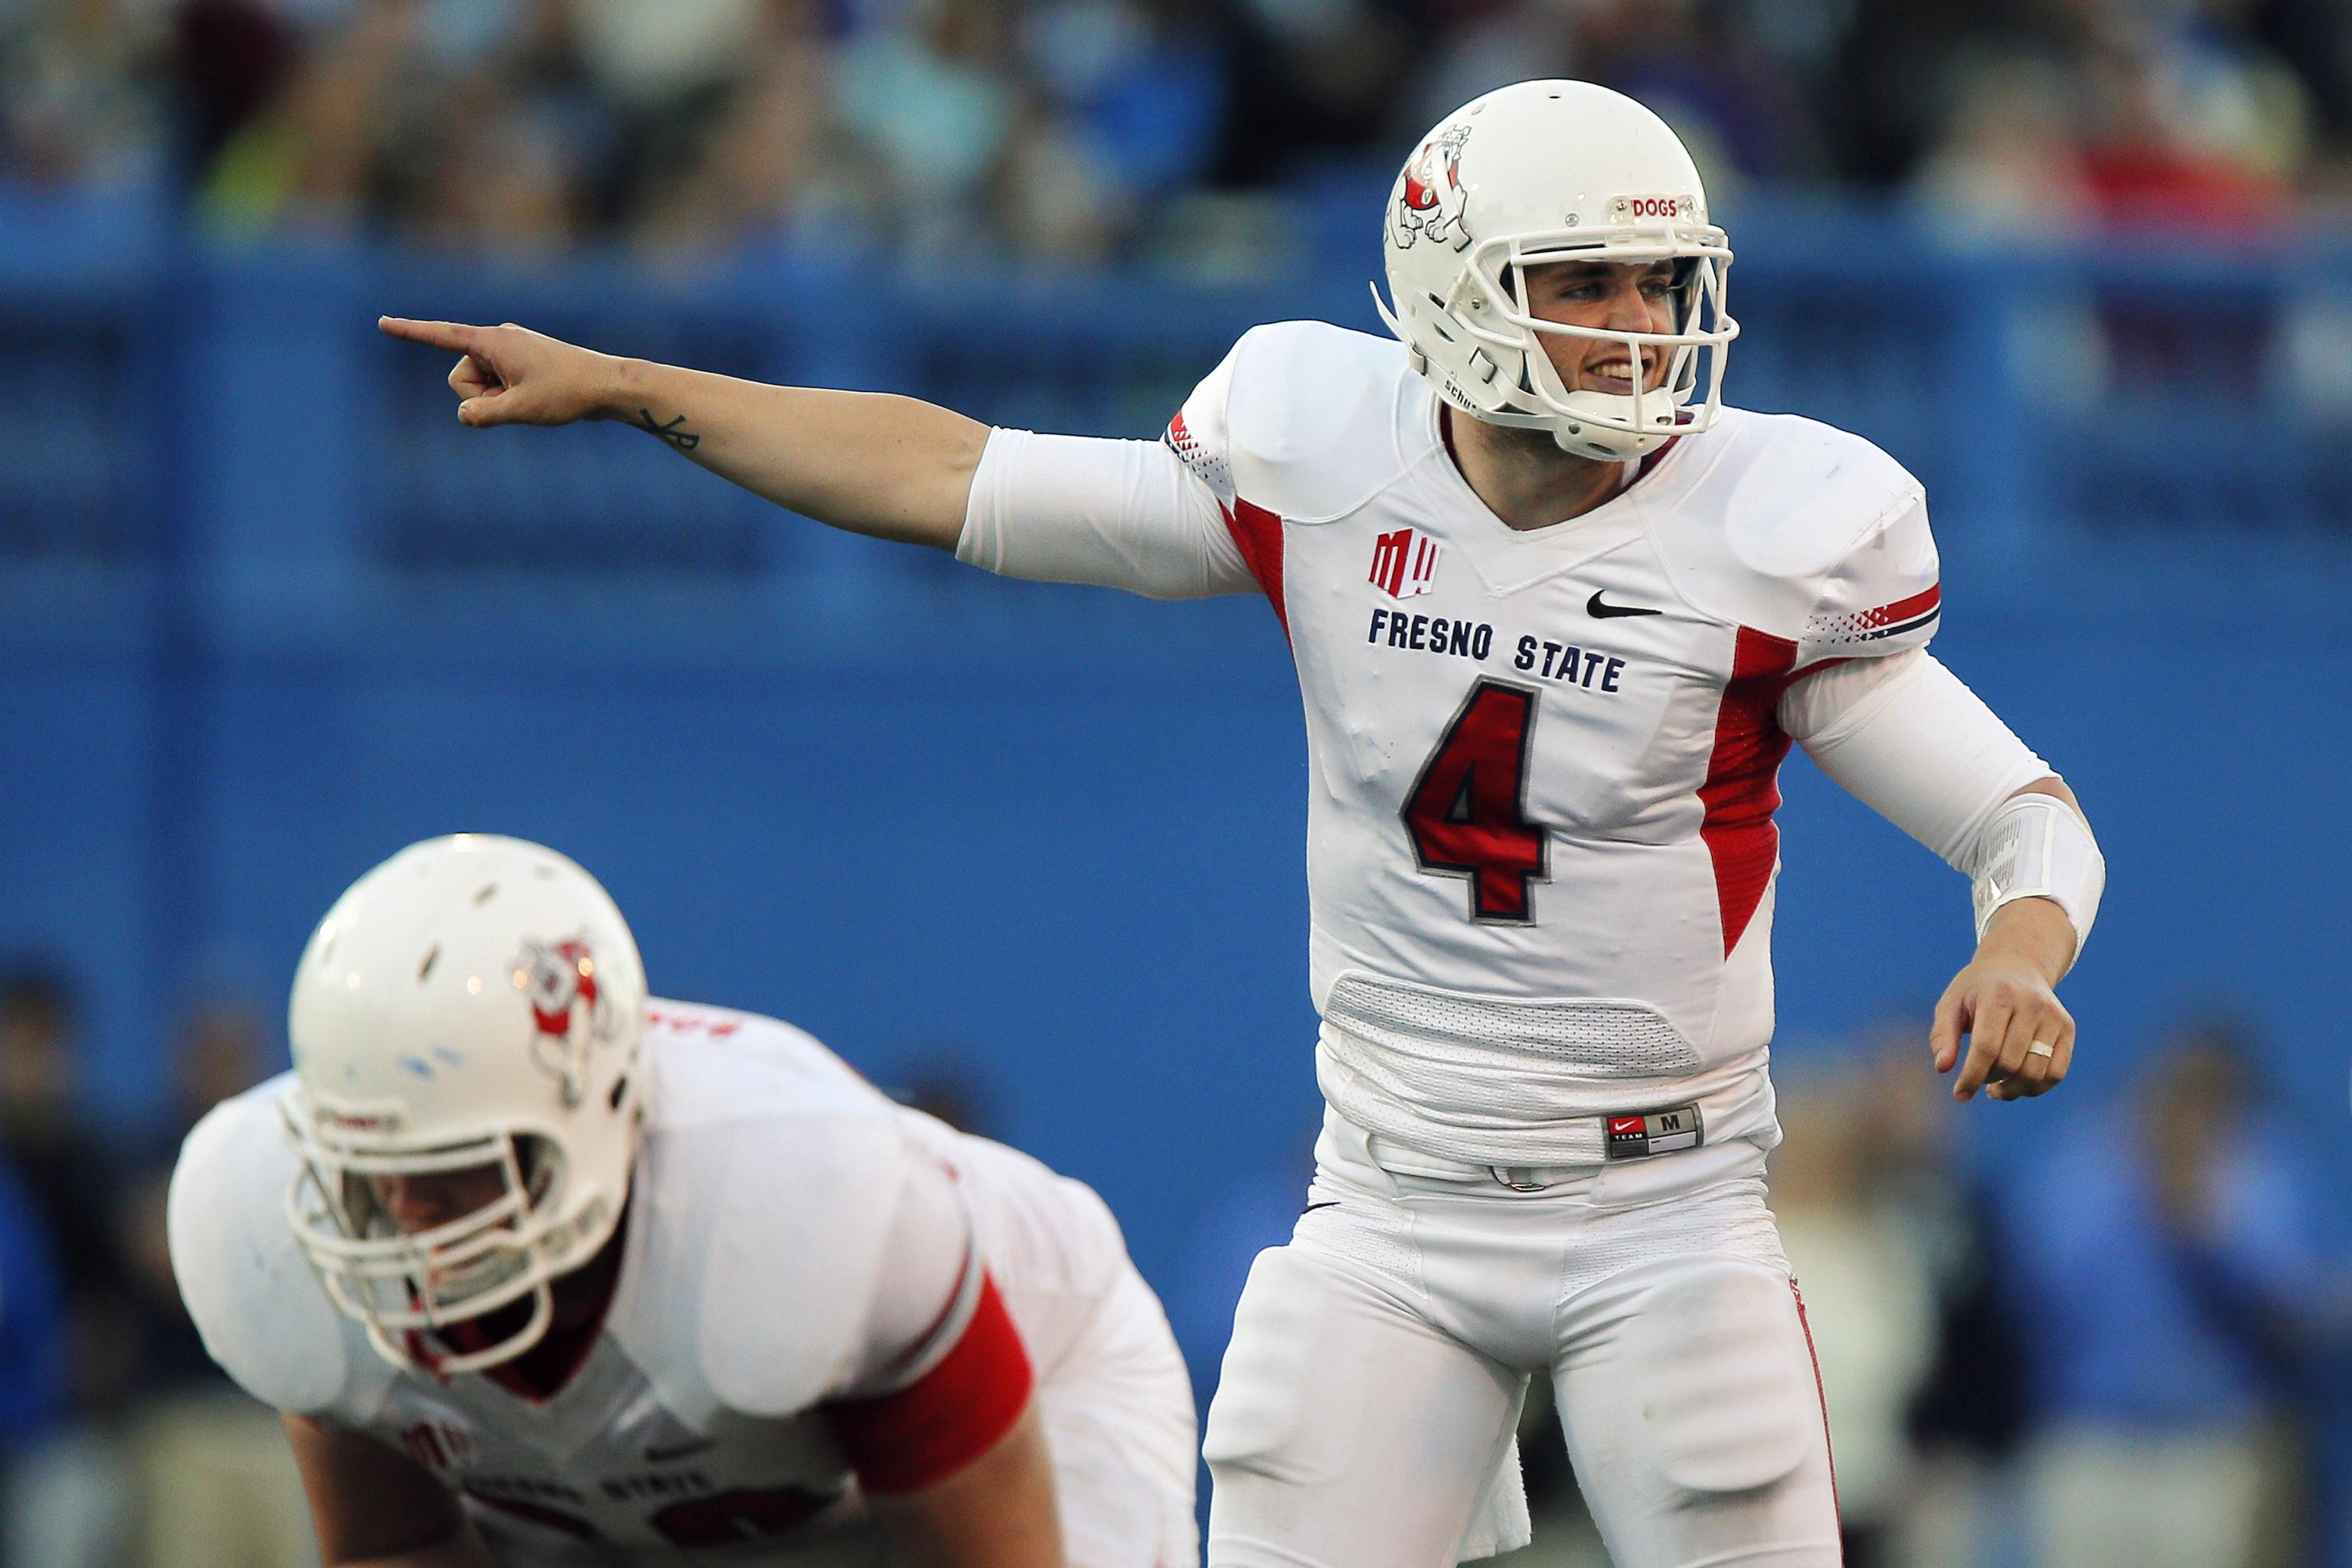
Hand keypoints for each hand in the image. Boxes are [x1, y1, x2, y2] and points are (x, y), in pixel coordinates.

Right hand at [377, 317, 628, 428]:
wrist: (607, 386)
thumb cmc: (567, 393)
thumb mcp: (521, 409)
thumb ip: (483, 415)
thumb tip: (463, 415)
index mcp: (492, 341)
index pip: (442, 335)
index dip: (410, 332)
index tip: (382, 322)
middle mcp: (497, 339)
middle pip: (460, 378)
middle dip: (480, 397)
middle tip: (519, 400)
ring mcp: (509, 351)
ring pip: (479, 386)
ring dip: (497, 400)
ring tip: (532, 398)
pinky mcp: (519, 363)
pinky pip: (497, 387)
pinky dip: (508, 399)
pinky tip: (537, 397)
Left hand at [1931, 898, 2076, 1102]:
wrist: (2016, 965)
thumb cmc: (1976, 991)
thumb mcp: (1950, 1003)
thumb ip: (1942, 1035)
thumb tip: (1942, 1068)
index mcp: (1998, 995)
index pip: (1986, 1047)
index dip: (1972, 1076)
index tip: (1959, 1095)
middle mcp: (2031, 1004)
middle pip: (2010, 1062)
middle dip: (1989, 1080)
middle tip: (1977, 1080)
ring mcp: (2053, 1016)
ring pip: (2036, 1072)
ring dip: (2013, 1090)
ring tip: (1995, 1088)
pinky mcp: (2067, 1028)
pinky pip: (2056, 1073)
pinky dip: (2036, 1087)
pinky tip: (2017, 1084)